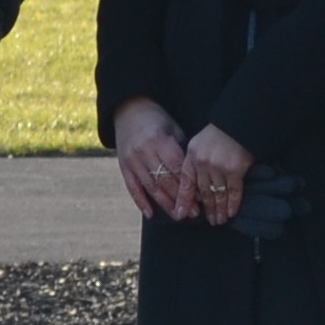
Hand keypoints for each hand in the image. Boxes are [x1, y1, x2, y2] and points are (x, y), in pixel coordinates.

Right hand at [111, 100, 193, 220]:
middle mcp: (144, 152)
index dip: (189, 184)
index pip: (177, 168)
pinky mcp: (123, 166)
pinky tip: (150, 214)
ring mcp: (132, 160)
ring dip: (165, 204)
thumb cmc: (157, 118)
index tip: (201, 197)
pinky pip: (132, 188)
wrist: (129, 109)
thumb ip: (181, 149)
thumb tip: (196, 175)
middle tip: (193, 212)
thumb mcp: (172, 128)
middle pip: (164, 180)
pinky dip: (141, 202)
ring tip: (177, 215)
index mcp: (159, 140)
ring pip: (150, 187)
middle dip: (180, 198)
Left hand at [186, 124, 257, 226]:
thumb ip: (194, 162)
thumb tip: (193, 186)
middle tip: (209, 221)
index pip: (186, 183)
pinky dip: (233, 203)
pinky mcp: (236, 170)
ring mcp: (219, 167)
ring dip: (219, 209)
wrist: (239, 122)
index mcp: (192, 156)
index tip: (180, 215)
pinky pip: (233, 191)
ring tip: (220, 220)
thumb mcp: (198, 144)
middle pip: (203, 192)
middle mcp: (203, 163)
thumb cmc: (218, 133)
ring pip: (218, 193)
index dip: (183, 200)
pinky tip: (231, 212)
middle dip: (206, 209)